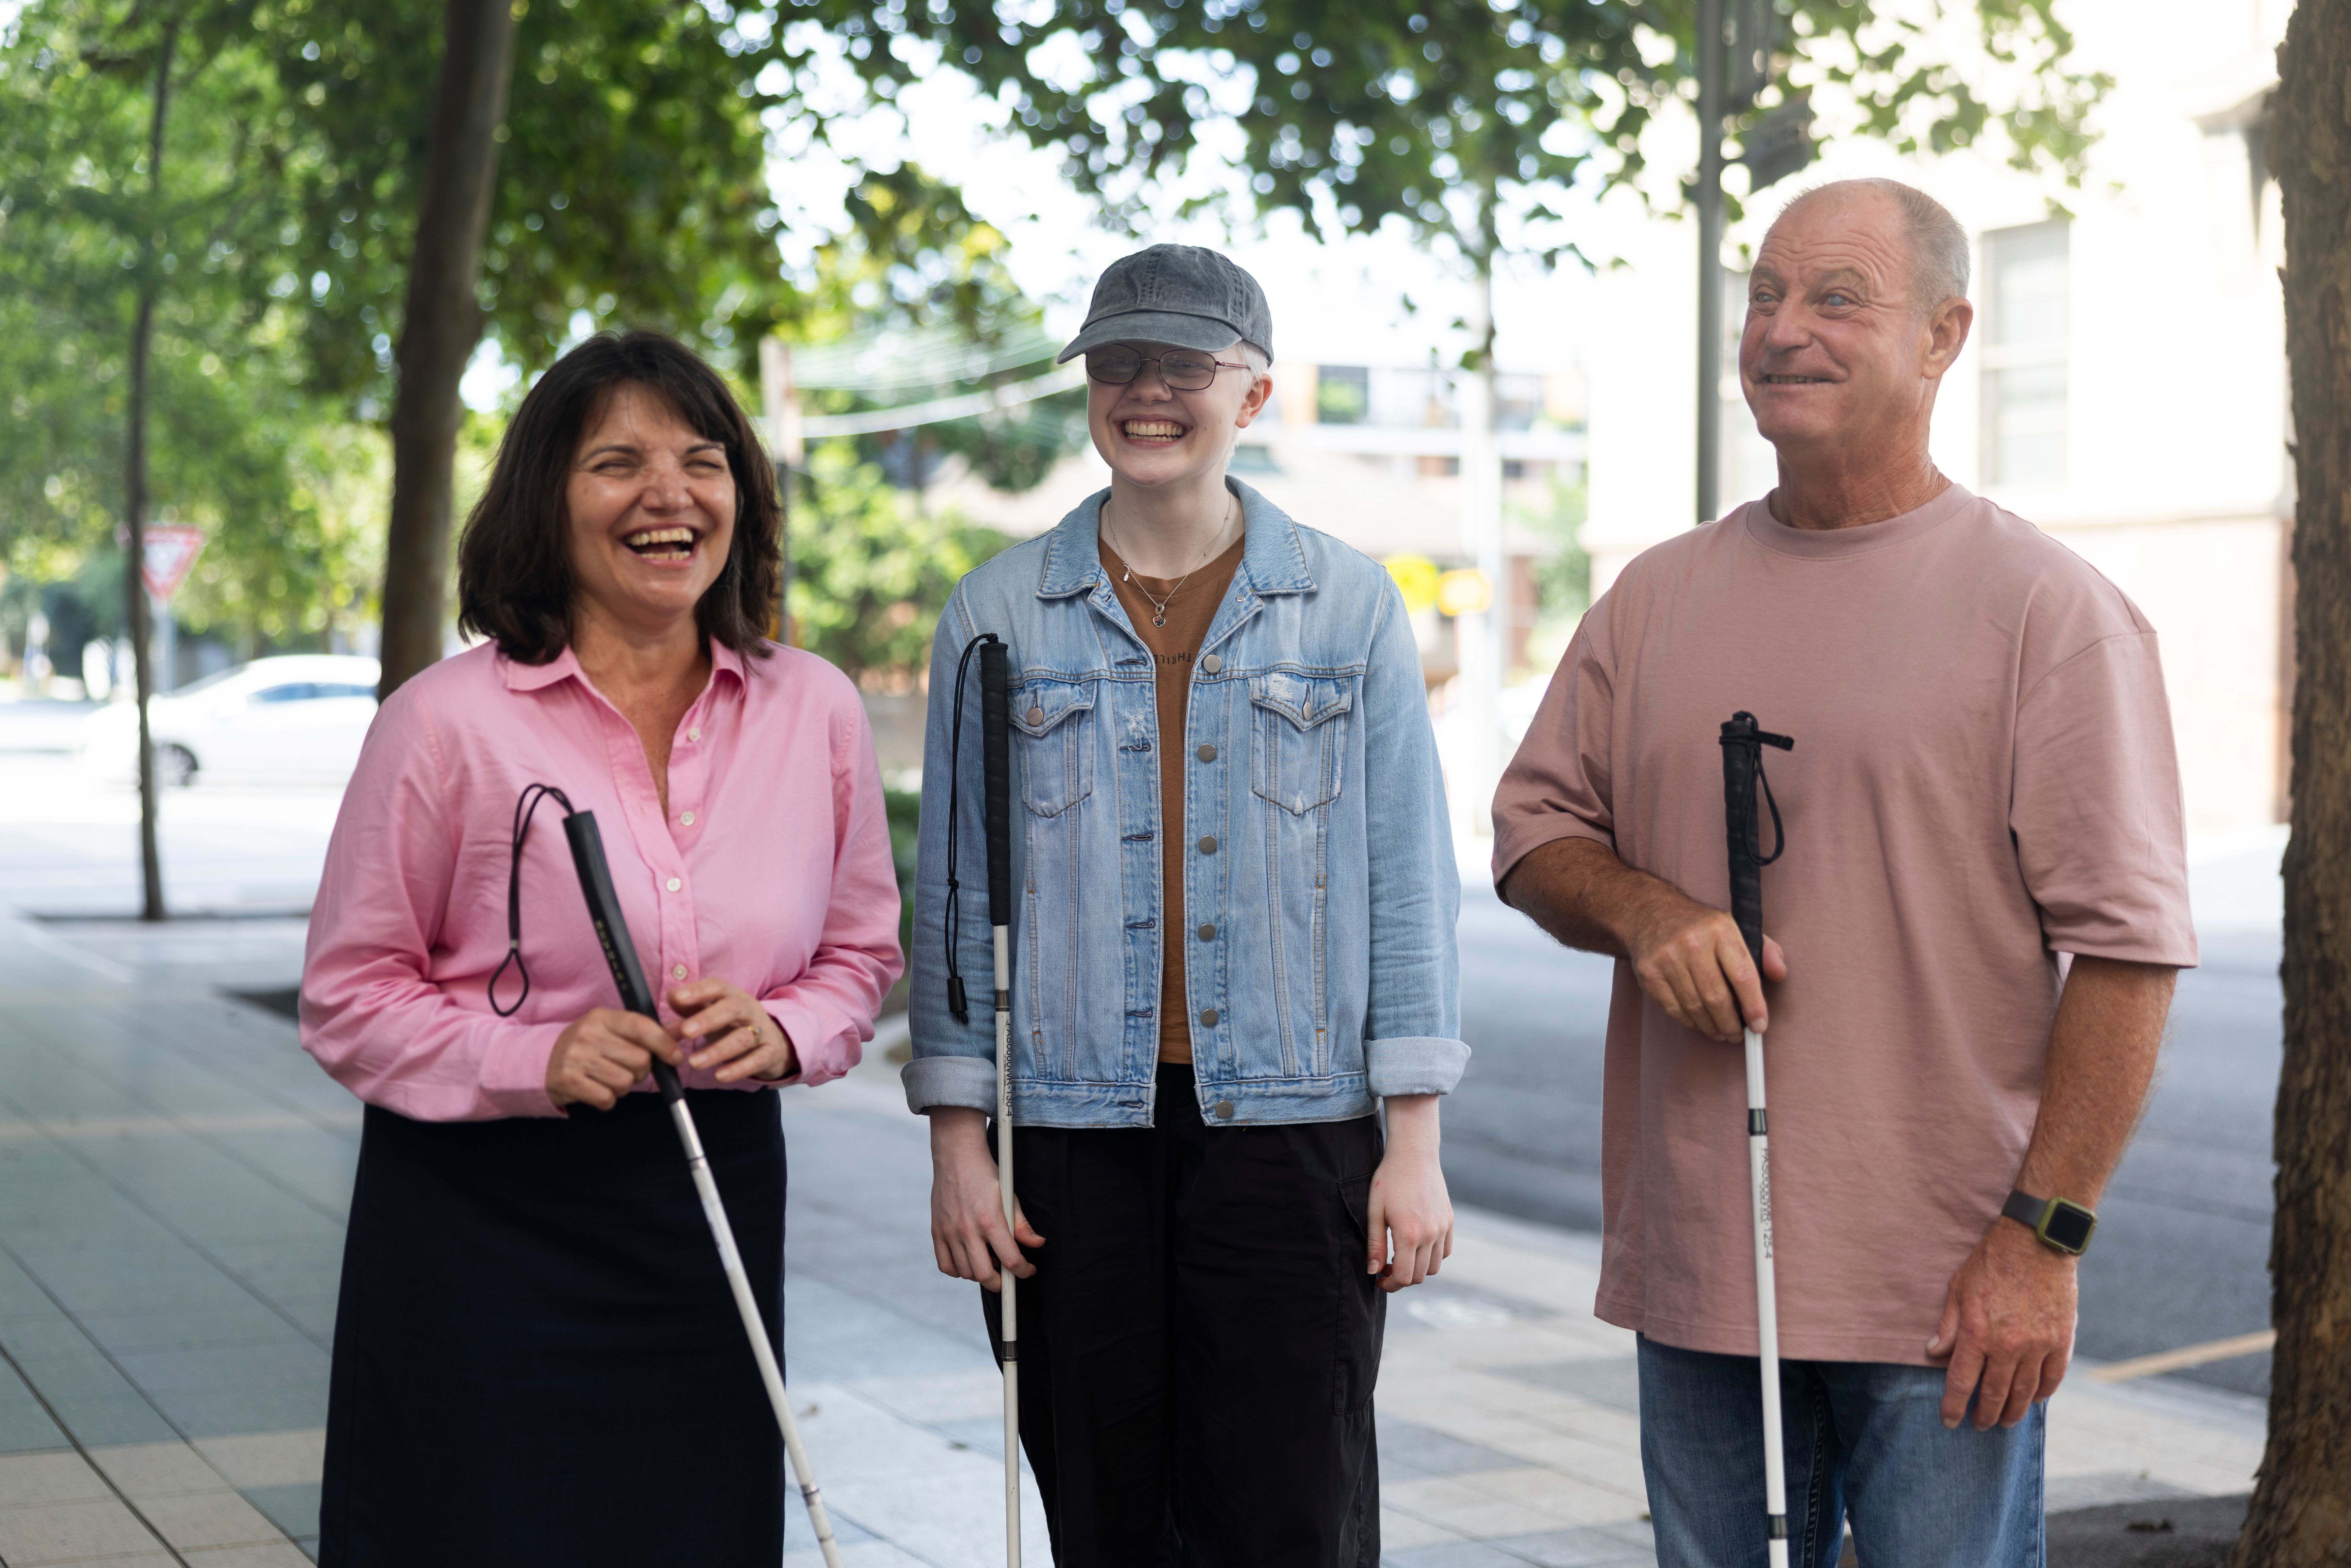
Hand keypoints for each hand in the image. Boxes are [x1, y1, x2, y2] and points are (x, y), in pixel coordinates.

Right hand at [547, 1007, 681, 1109]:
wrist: (543, 1060)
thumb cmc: (589, 1045)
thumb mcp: (613, 1029)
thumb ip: (647, 1031)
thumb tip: (683, 1031)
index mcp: (602, 1017)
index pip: (642, 1027)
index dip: (665, 1044)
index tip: (676, 1057)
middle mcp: (588, 1035)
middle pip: (640, 1060)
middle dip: (641, 1070)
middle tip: (628, 1069)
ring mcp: (576, 1057)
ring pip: (625, 1082)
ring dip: (624, 1086)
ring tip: (609, 1078)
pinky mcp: (568, 1081)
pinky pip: (606, 1098)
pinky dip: (607, 1099)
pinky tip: (597, 1089)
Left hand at [667, 977, 795, 1082]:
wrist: (773, 1042)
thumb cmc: (732, 1026)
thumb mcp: (710, 1015)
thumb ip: (687, 1013)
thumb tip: (663, 1014)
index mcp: (732, 996)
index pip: (717, 987)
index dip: (698, 991)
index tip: (677, 998)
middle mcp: (749, 1009)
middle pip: (732, 1008)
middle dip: (707, 1019)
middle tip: (685, 1031)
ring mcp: (762, 1030)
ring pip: (743, 1037)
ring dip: (718, 1050)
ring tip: (694, 1063)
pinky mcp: (770, 1052)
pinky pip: (757, 1060)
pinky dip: (739, 1068)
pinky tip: (720, 1076)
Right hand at [928, 1108, 1043, 1291]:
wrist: (957, 1157)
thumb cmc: (985, 1174)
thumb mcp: (1010, 1196)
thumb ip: (1022, 1224)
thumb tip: (1037, 1244)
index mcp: (990, 1220)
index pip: (1010, 1259)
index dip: (1022, 1271)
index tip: (1027, 1270)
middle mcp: (968, 1229)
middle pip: (984, 1275)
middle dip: (1000, 1283)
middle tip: (1007, 1277)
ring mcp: (949, 1232)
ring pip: (965, 1272)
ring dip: (980, 1275)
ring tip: (989, 1263)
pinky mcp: (937, 1231)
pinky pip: (945, 1265)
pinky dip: (958, 1271)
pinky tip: (968, 1261)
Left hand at [1369, 1096, 1453, 1291]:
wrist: (1414, 1155)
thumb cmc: (1389, 1180)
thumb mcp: (1375, 1211)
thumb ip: (1375, 1244)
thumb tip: (1373, 1271)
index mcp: (1408, 1235)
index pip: (1403, 1277)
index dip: (1389, 1285)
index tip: (1379, 1279)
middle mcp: (1430, 1235)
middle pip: (1419, 1276)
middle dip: (1401, 1279)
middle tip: (1386, 1268)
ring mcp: (1442, 1228)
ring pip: (1434, 1267)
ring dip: (1417, 1269)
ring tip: (1401, 1256)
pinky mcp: (1449, 1221)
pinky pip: (1445, 1251)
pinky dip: (1433, 1256)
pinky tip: (1418, 1245)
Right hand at [1626, 892, 1786, 1042]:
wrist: (1651, 912)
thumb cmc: (1701, 926)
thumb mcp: (1738, 927)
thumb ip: (1766, 951)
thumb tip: (1778, 975)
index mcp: (1720, 929)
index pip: (1743, 976)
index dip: (1754, 1007)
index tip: (1759, 1026)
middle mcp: (1692, 942)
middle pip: (1717, 998)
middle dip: (1731, 1024)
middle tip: (1737, 1034)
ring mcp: (1667, 958)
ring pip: (1695, 1007)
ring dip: (1711, 1027)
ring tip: (1720, 1032)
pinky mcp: (1649, 973)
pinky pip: (1673, 1009)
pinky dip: (1690, 1022)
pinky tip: (1699, 1023)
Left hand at [1927, 1218, 2076, 1428]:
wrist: (2036, 1242)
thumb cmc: (1991, 1262)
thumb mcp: (1959, 1288)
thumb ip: (1949, 1325)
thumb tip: (1934, 1353)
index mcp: (1978, 1333)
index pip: (1962, 1382)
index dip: (1954, 1406)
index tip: (1949, 1421)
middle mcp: (2008, 1345)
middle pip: (1995, 1394)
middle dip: (1984, 1415)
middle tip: (1980, 1425)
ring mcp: (2038, 1345)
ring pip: (2025, 1392)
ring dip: (2014, 1411)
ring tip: (2005, 1421)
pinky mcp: (2062, 1340)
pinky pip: (2053, 1377)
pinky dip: (2044, 1393)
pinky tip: (2036, 1400)